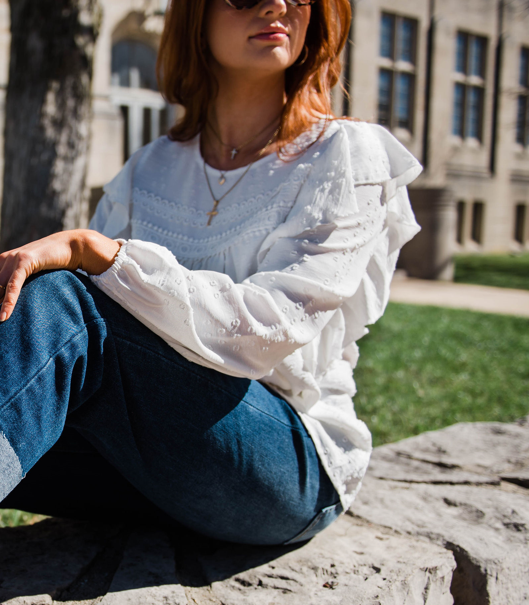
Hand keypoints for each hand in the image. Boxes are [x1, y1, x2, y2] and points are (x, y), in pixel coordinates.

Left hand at [0, 229, 120, 321]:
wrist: (71, 246)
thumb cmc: (54, 262)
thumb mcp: (33, 273)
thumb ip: (19, 282)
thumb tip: (11, 300)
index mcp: (3, 261)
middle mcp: (4, 259)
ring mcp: (13, 259)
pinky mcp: (24, 261)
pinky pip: (13, 286)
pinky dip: (8, 302)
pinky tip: (3, 316)